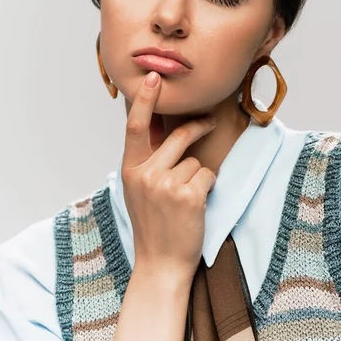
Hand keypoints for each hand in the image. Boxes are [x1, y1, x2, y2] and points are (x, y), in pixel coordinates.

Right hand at [122, 71, 216, 282]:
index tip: (154, 77)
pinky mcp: (188, 195)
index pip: (136, 126)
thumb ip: (147, 160)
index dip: (146, 100)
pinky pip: (208, 174)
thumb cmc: (153, 223)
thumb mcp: (138, 189)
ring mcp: (165, 185)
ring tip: (186, 199)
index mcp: (130, 168)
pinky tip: (195, 206)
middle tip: (211, 121)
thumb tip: (162, 128)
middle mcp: (145, 173)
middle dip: (199, 126)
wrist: (160, 263)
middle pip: (178, 135)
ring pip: (196, 160)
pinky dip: (208, 187)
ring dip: (198, 175)